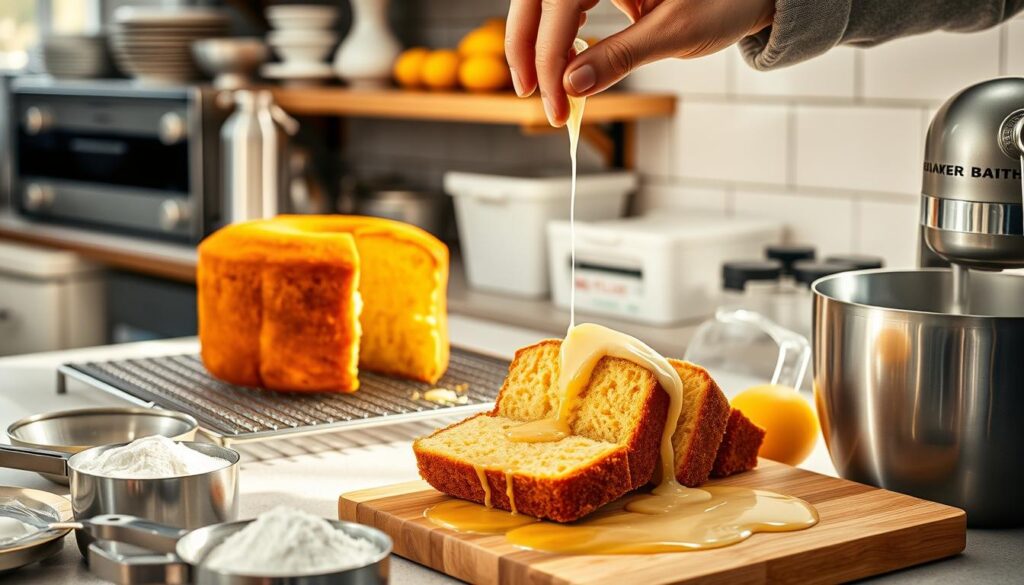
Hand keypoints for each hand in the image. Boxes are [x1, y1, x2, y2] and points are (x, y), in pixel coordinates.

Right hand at [506, 0, 775, 126]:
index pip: (557, 8)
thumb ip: (618, 57)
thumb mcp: (674, 31)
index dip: (547, 58)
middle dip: (527, 45)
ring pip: (548, 0)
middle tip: (530, 92)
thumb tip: (571, 85)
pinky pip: (571, 0)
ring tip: (551, 82)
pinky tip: (577, 54)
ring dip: (543, 38)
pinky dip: (566, 28)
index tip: (554, 103)